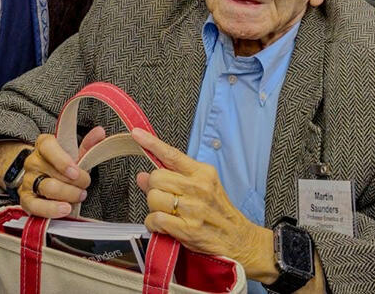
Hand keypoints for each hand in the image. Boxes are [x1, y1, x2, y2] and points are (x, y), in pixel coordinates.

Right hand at [16, 128, 103, 218]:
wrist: (43, 178)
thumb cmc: (62, 165)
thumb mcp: (75, 153)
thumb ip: (87, 144)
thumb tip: (100, 132)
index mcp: (43, 145)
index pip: (48, 147)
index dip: (62, 160)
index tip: (76, 172)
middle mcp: (33, 162)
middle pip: (53, 172)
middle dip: (75, 182)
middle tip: (85, 184)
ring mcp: (28, 181)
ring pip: (48, 189)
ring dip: (68, 194)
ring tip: (80, 196)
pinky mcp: (25, 199)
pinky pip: (35, 206)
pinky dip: (51, 209)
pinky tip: (65, 209)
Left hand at [132, 128, 274, 280]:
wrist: (238, 239)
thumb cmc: (218, 213)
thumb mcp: (202, 188)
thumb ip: (173, 179)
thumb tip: (143, 175)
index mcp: (203, 173)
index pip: (172, 155)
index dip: (152, 144)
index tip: (137, 134)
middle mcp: (198, 188)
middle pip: (156, 177)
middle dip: (154, 189)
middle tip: (165, 199)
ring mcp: (193, 208)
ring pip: (153, 198)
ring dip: (154, 208)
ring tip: (167, 213)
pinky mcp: (187, 229)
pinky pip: (155, 218)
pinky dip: (153, 223)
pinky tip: (162, 225)